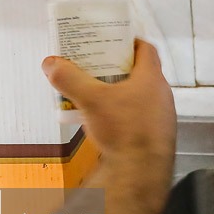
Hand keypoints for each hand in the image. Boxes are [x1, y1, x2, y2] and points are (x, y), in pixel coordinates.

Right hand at [41, 39, 175, 175]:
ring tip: (96, 94)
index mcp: (152, 78)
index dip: (129, 41)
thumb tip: (51, 63)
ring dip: (120, 93)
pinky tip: (105, 122)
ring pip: (140, 96)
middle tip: (96, 67)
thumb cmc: (123, 130)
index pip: (146, 49)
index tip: (111, 41)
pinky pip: (140, 116)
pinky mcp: (157, 134)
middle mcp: (162, 94)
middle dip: (117, 68)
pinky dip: (123, 113)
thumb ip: (70, 79)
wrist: (140, 172)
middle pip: (141, 72)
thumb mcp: (90, 100)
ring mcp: (162, 115)